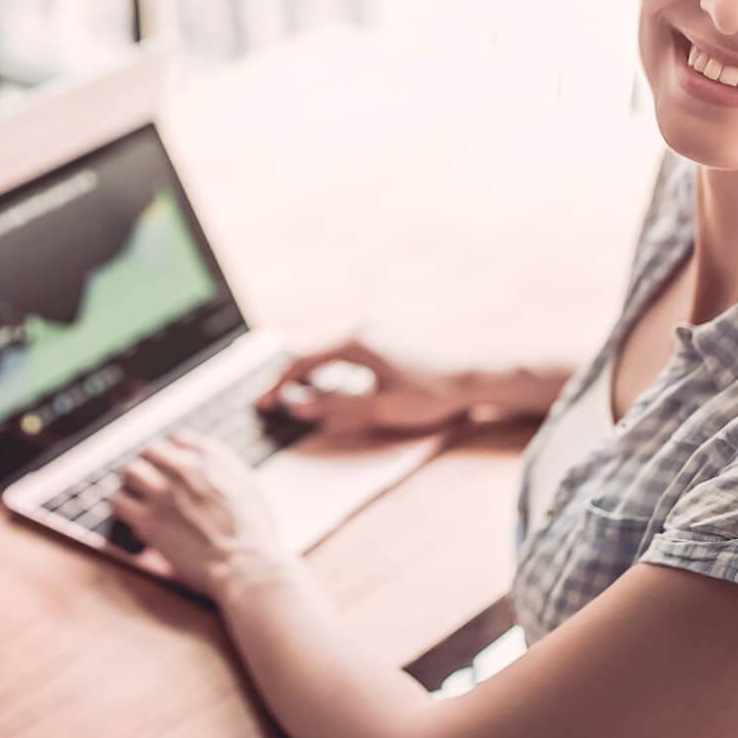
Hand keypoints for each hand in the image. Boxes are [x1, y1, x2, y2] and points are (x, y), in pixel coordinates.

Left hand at [110, 434, 294, 595]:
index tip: (171, 468)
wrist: (247, 564)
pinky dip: (123, 510)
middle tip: (149, 483)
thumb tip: (213, 469)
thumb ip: (227, 470)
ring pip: (129, 472)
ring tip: (136, 499)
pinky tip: (132, 521)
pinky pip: (118, 503)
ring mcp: (163, 492)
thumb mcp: (251, 485)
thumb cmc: (256, 533)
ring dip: (132, 485)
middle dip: (149, 466)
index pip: (177, 439)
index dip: (172, 455)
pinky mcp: (148, 520)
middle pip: (149, 451)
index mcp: (211, 457)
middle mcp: (183, 467)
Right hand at [254, 336, 472, 434]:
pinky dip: (329, 371)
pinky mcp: (385, 339)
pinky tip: (327, 388)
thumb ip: (334, 407)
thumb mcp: (378, 408)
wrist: (474, 376)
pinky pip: (345, 354)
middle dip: (289, 380)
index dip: (280, 385)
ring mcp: (375, 331)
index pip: (304, 362)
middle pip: (313, 354)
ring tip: (292, 399)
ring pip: (328, 353)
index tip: (262, 404)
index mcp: (356, 341)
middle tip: (270, 403)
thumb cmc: (430, 394)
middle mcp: (362, 329)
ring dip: (309, 376)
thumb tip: (296, 406)